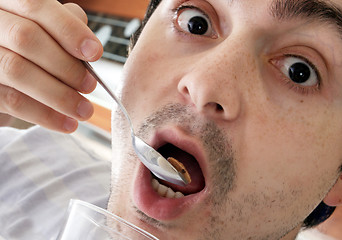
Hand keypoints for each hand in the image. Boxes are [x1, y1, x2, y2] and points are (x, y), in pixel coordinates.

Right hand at [0, 0, 102, 132]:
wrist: (3, 79)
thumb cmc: (32, 52)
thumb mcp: (47, 31)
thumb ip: (65, 28)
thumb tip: (90, 46)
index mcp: (8, 3)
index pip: (36, 6)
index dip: (69, 30)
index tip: (94, 53)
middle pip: (26, 38)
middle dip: (66, 66)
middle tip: (90, 86)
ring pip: (18, 70)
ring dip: (59, 95)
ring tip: (84, 110)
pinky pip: (12, 101)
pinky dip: (45, 115)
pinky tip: (67, 123)